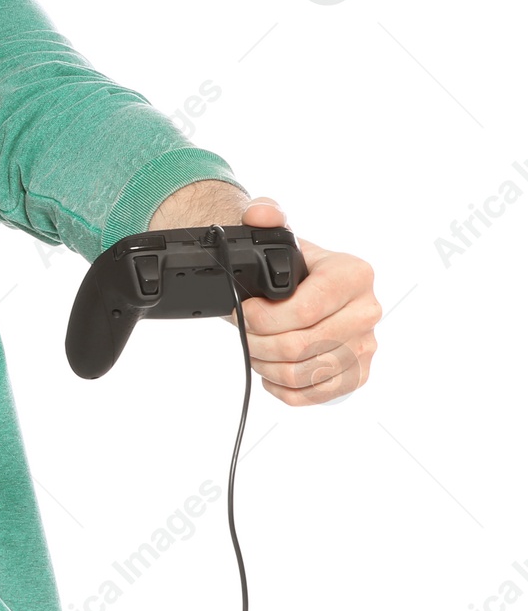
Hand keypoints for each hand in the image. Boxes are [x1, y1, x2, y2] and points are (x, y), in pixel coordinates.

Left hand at [235, 197, 379, 404]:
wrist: (306, 288)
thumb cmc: (291, 263)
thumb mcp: (278, 234)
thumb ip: (265, 214)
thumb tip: (260, 214)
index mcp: (354, 273)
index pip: (306, 309)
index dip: (266, 317)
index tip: (243, 312)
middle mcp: (368, 310)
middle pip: (304, 345)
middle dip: (260, 342)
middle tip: (243, 333)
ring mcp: (366, 345)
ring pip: (306, 373)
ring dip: (267, 366)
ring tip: (254, 349)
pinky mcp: (358, 374)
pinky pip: (318, 395)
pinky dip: (285, 390)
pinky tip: (271, 373)